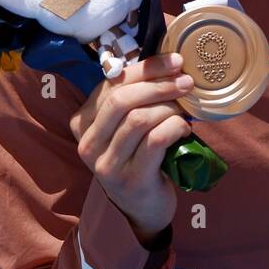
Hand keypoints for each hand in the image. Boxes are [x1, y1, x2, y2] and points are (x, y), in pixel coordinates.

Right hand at [69, 53, 192, 243]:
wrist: (142, 207)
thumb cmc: (139, 156)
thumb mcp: (128, 126)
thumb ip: (135, 98)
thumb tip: (169, 63)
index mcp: (82, 122)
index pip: (111, 84)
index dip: (145, 68)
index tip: (175, 61)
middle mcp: (87, 143)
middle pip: (121, 100)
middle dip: (159, 85)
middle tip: (186, 82)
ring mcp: (106, 164)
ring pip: (139, 119)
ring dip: (169, 108)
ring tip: (184, 110)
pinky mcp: (130, 179)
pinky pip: (155, 141)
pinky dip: (175, 127)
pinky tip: (185, 128)